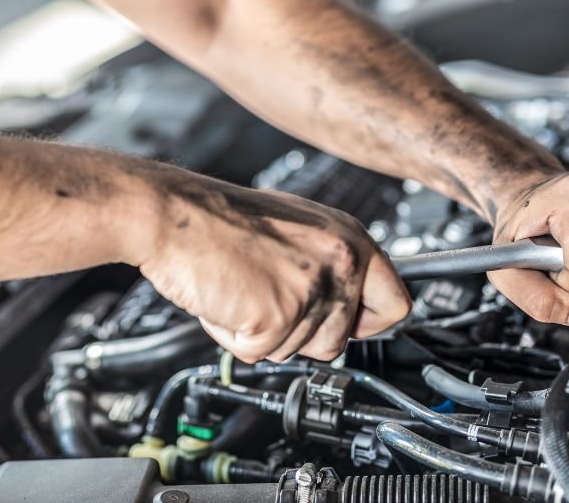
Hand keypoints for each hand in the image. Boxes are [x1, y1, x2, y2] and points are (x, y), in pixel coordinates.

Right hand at [135, 168, 410, 362]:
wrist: (173, 214)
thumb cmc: (220, 218)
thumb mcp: (296, 228)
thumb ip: (329, 265)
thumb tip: (348, 305)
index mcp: (349, 238)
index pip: (395, 304)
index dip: (366, 323)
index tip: (348, 326)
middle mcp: (340, 262)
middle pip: (340, 342)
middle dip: (300, 333)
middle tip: (267, 298)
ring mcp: (310, 291)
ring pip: (296, 351)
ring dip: (263, 334)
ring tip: (242, 289)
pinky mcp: (277, 316)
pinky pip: (258, 354)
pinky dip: (234, 336)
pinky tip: (225, 299)